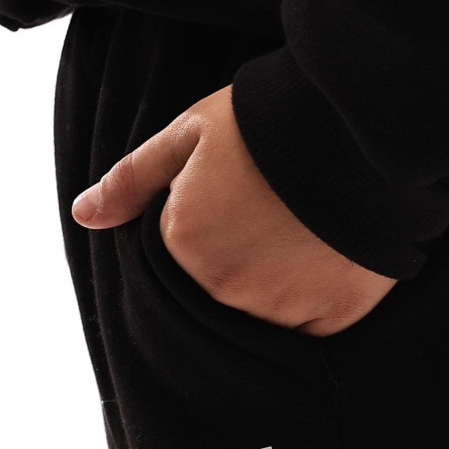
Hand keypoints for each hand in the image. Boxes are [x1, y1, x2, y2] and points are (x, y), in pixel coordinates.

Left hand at [71, 85, 395, 337]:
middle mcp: (225, 289)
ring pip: (262, 314)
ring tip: (302, 230)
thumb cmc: (271, 121)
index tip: (235, 192)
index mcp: (185, 244)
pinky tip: (326, 256)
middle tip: (273, 209)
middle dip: (238, 255)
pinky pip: (310, 327)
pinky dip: (314, 300)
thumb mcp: (191, 132)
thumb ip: (133, 179)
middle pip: (218, 288)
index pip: (175, 253)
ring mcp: (280, 311)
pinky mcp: (331, 321)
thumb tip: (84, 216)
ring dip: (274, 283)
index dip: (203, 219)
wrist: (363, 128)